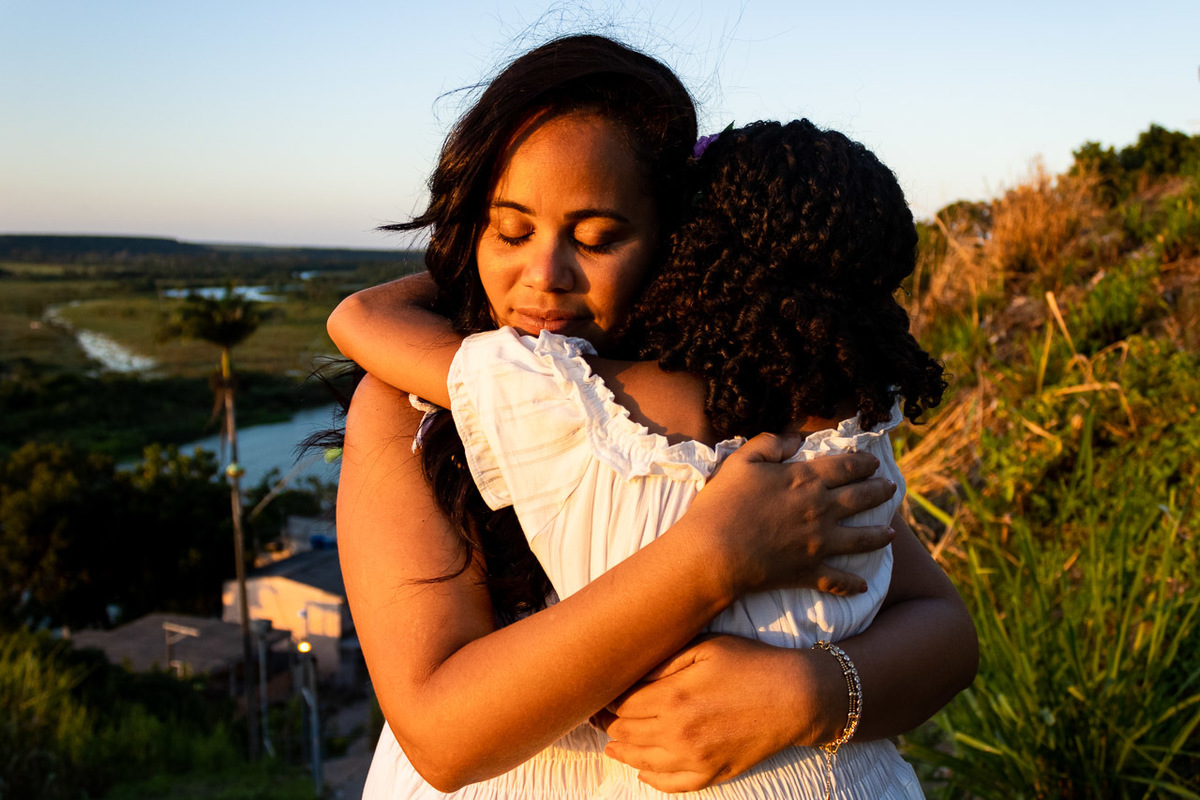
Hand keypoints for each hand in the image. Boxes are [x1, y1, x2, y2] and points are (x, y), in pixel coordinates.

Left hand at [593, 635, 834, 791]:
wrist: (795, 697)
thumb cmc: (751, 663)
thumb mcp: (705, 648)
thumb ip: (664, 662)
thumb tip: (630, 673)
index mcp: (673, 696)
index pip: (621, 705)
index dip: (606, 700)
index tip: (599, 693)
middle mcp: (678, 732)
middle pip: (626, 733)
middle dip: (608, 724)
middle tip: (597, 717)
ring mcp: (694, 757)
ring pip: (641, 761)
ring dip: (621, 751)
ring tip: (611, 743)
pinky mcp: (711, 774)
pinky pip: (670, 785)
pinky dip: (650, 778)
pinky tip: (642, 769)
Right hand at [689, 432, 896, 596]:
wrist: (713, 553)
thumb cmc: (721, 504)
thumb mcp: (741, 461)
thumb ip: (769, 443)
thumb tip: (795, 438)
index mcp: (805, 480)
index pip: (845, 467)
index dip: (863, 463)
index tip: (874, 463)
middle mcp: (820, 510)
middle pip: (860, 498)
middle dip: (879, 492)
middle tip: (891, 489)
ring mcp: (819, 544)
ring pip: (861, 539)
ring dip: (879, 535)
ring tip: (892, 533)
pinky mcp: (809, 572)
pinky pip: (838, 580)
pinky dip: (852, 584)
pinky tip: (863, 586)